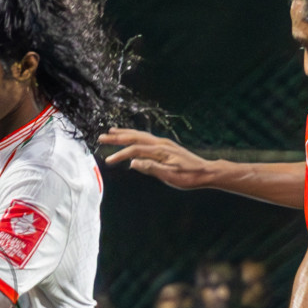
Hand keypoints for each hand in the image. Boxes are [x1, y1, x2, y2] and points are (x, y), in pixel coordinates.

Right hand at [100, 128, 219, 190]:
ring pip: (140, 135)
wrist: (206, 172)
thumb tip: (133, 162)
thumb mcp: (170, 176)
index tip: (108, 160)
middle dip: (118, 137)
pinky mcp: (165, 146)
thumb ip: (151, 168)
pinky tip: (131, 138)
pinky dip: (135, 136)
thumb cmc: (189, 177)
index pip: (135, 150)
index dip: (120, 154)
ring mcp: (163, 143)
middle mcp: (161, 143)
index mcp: (161, 151)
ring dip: (125, 133)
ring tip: (112, 131)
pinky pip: (146, 138)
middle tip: (102, 137)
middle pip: (135, 137)